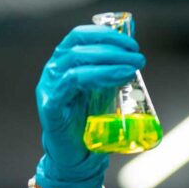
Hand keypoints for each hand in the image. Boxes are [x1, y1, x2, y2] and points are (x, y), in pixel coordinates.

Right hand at [34, 25, 145, 187]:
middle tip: (139, 58)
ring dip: (109, 63)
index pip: (80, 35)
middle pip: (80, 48)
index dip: (106, 35)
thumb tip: (134, 50)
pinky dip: (94, 78)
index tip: (132, 44)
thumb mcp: (105, 88)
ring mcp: (49, 88)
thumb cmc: (90, 118)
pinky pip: (69, 85)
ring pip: (76, 64)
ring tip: (132, 69)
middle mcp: (54, 71)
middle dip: (114, 49)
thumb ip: (114, 70)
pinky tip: (117, 80)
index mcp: (65, 61)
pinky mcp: (50, 107)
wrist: (77, 153)